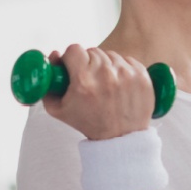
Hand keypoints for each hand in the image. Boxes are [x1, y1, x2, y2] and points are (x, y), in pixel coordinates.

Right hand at [42, 44, 156, 139]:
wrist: (121, 139)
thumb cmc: (91, 124)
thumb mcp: (59, 110)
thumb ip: (49, 84)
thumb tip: (53, 56)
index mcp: (84, 81)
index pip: (74, 50)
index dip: (71, 58)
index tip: (74, 67)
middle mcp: (106, 75)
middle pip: (93, 51)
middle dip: (88, 63)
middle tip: (90, 80)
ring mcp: (126, 74)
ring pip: (110, 54)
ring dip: (106, 66)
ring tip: (106, 85)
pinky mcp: (141, 75)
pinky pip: (127, 60)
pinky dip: (122, 69)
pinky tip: (119, 85)